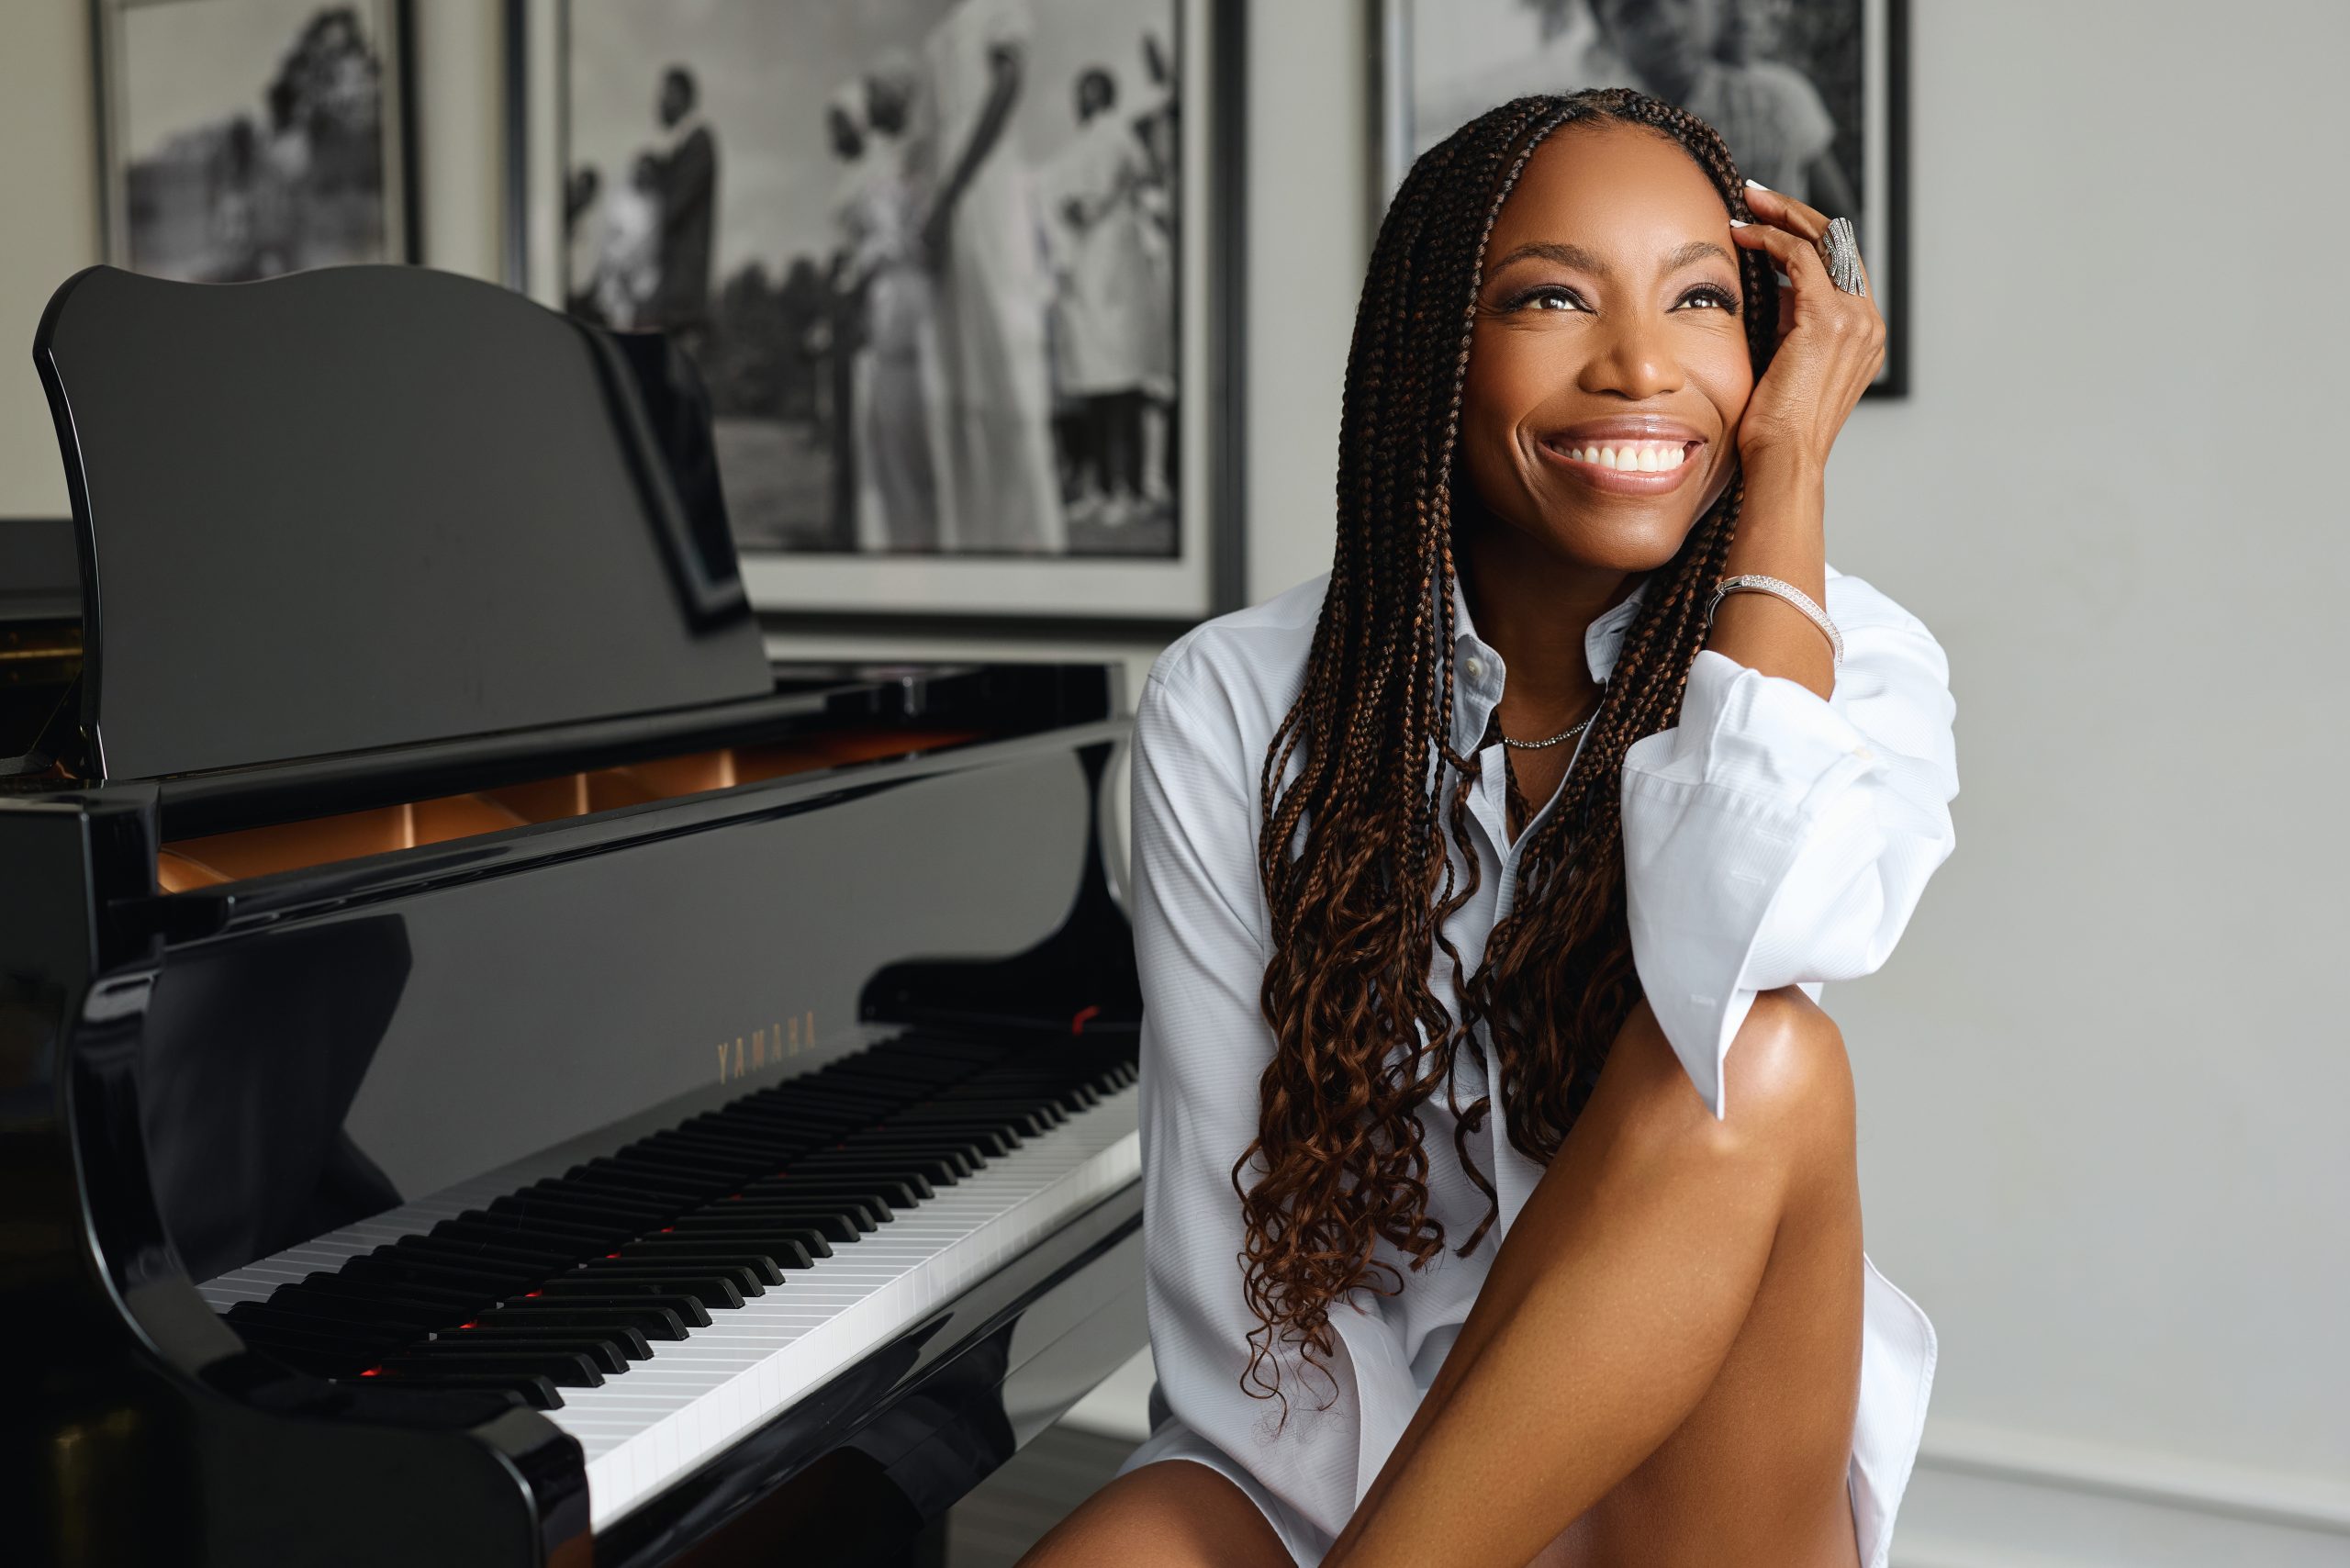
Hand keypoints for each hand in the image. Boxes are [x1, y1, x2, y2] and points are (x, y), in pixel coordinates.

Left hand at [1727, 181, 1882, 474]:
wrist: (1784, 458)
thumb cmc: (1776, 426)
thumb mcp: (1789, 365)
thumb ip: (1792, 327)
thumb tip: (1775, 293)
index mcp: (1863, 334)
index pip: (1841, 265)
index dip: (1806, 236)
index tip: (1769, 222)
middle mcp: (1867, 321)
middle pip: (1840, 242)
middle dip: (1796, 213)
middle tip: (1757, 196)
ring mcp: (1854, 317)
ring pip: (1824, 239)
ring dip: (1783, 215)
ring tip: (1747, 204)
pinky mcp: (1827, 317)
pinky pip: (1800, 257)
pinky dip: (1771, 238)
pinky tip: (1742, 234)